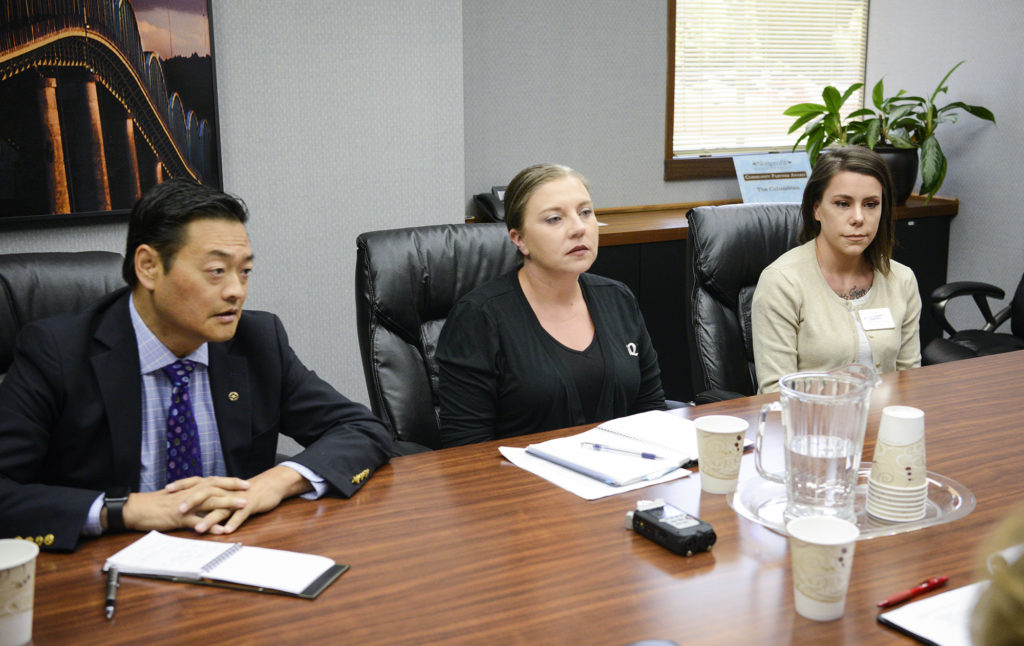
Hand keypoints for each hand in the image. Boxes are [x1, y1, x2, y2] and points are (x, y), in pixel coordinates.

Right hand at [118, 476, 250, 533]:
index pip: (213, 481)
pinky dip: (210, 525)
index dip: (229, 482)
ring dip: (228, 503)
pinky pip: (197, 521)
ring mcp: (185, 505)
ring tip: (243, 506)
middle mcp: (189, 493)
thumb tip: (204, 498)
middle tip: (249, 491)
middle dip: (234, 489)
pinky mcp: (178, 518)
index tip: (244, 483)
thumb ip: (191, 496)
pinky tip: (221, 529)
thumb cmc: (154, 504)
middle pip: (216, 488)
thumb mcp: (176, 497)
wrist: (135, 509)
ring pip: (210, 502)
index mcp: (189, 488)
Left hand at [183, 466, 313, 534]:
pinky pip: (241, 515)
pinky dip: (234, 522)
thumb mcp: (226, 493)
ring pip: (222, 508)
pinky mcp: (250, 505)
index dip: (183, 485)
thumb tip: (193, 504)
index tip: (167, 490)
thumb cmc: (247, 491)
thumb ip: (211, 498)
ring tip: (199, 529)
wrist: (271, 485)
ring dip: (211, 519)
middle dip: (192, 502)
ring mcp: (237, 498)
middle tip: (178, 511)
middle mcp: (225, 491)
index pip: (197, 483)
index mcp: (218, 487)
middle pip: (206, 494)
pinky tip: (227, 531)